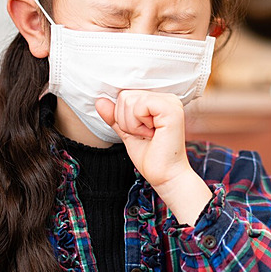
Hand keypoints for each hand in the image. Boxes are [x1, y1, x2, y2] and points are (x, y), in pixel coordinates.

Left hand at [96, 91, 211, 222]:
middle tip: (146, 135)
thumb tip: (99, 100)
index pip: (125, 95)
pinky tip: (153, 134)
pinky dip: (138, 124)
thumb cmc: (151, 157)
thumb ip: (115, 117)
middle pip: (125, 96)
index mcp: (160, 101)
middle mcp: (168, 98)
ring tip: (150, 135)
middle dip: (126, 120)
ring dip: (132, 124)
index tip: (143, 133)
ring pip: (129, 100)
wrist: (165, 176)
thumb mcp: (128, 133)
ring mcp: (171, 102)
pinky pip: (139, 106)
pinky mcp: (171, 109)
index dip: (124, 117)